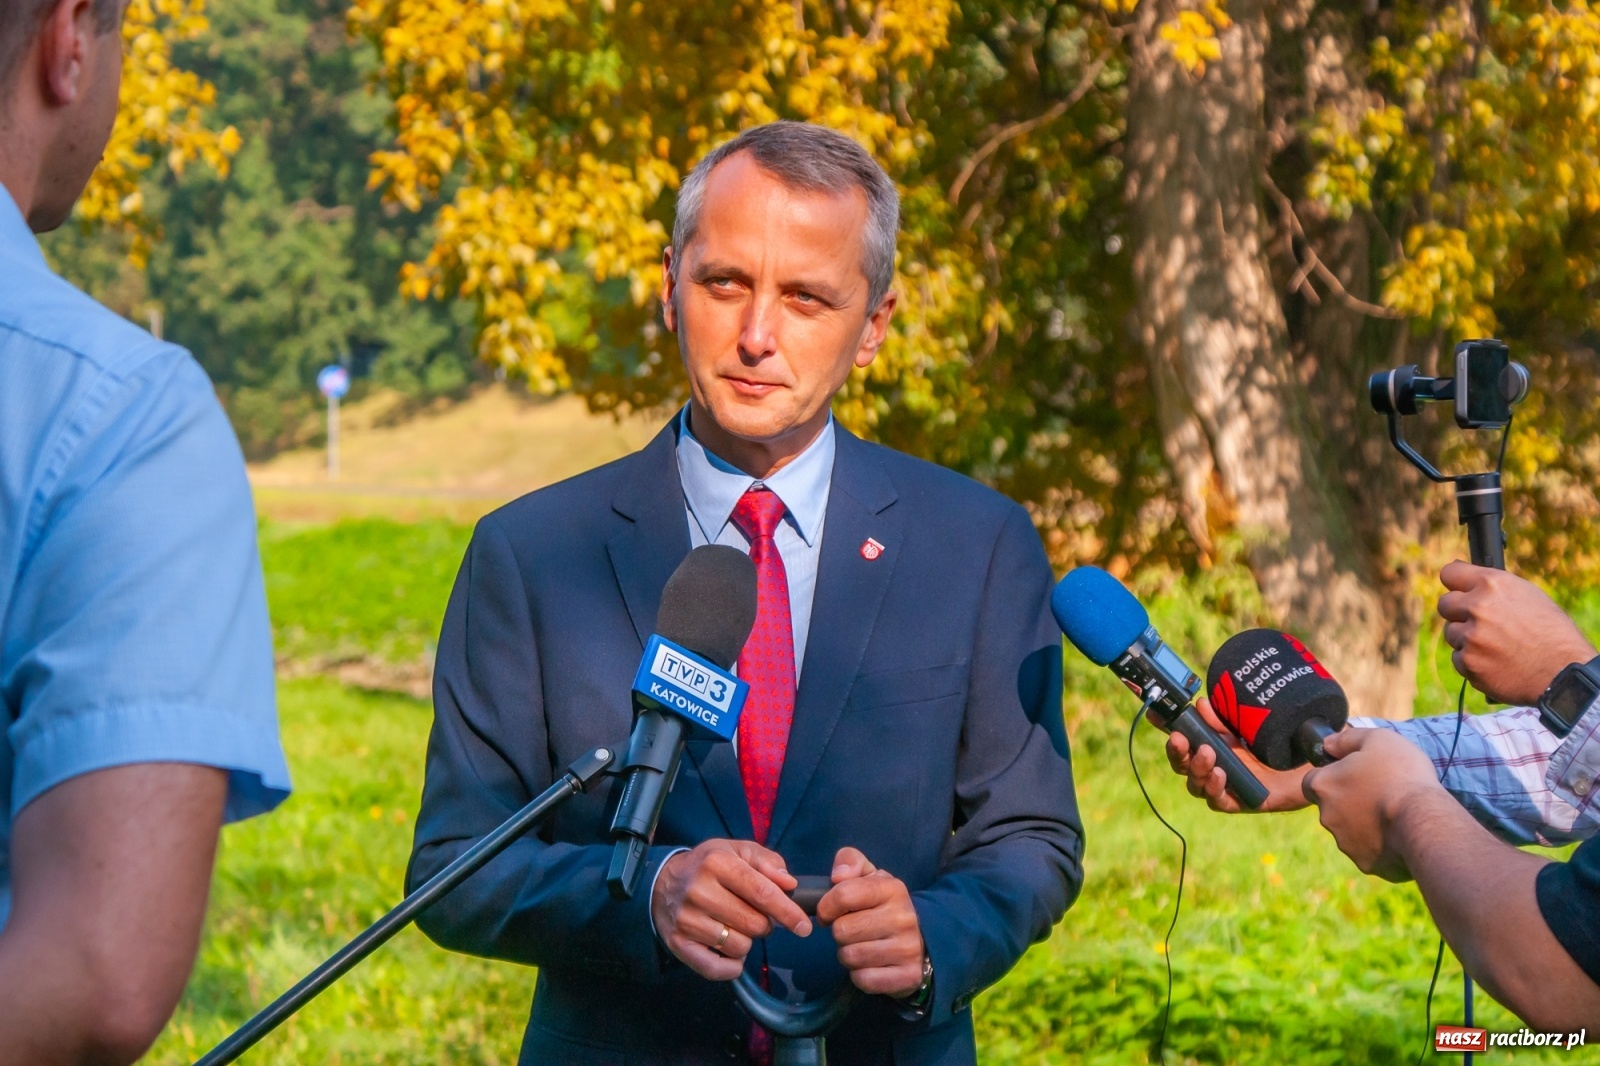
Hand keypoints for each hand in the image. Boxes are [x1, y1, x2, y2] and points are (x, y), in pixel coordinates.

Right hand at [651, 840, 812, 980]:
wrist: (662, 882)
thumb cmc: (709, 865)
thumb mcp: (738, 851)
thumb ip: (768, 862)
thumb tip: (790, 884)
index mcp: (718, 863)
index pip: (761, 892)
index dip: (787, 912)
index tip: (804, 927)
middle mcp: (699, 891)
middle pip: (754, 924)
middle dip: (764, 924)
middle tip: (752, 915)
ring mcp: (686, 920)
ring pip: (739, 947)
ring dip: (746, 942)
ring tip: (734, 926)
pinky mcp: (678, 944)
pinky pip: (716, 968)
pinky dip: (731, 965)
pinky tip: (728, 951)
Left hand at [815, 847, 925, 997]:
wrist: (923, 939)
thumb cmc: (884, 905)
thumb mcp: (870, 876)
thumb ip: (850, 861)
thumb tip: (838, 875)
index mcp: (892, 889)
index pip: (843, 894)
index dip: (826, 906)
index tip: (829, 913)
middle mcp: (903, 917)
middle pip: (842, 930)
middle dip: (839, 932)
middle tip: (851, 932)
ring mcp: (908, 949)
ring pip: (850, 956)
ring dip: (848, 954)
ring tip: (861, 946)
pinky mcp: (908, 976)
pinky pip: (863, 979)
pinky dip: (859, 975)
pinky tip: (870, 965)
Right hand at [1160, 697, 1310, 812]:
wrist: (1314, 763)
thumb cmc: (1282, 743)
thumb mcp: (1250, 726)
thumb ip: (1224, 718)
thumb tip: (1201, 704)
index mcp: (1212, 742)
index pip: (1182, 735)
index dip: (1165, 727)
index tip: (1155, 715)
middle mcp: (1213, 765)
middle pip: (1180, 763)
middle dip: (1176, 751)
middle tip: (1180, 739)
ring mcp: (1225, 785)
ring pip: (1194, 784)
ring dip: (1196, 768)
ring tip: (1208, 754)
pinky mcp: (1241, 802)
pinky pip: (1218, 801)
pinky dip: (1214, 788)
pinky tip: (1220, 775)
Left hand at [1302, 728, 1444, 882]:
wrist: (1424, 821)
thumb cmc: (1400, 774)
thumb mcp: (1376, 739)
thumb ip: (1346, 739)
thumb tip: (1328, 744)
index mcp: (1323, 786)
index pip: (1312, 782)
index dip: (1333, 777)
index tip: (1355, 775)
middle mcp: (1327, 817)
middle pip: (1333, 807)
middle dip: (1351, 801)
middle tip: (1381, 793)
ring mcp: (1345, 843)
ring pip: (1351, 830)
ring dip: (1367, 823)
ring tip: (1396, 813)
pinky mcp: (1366, 863)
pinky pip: (1372, 851)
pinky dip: (1383, 844)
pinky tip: (1403, 834)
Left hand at [1438, 561, 1596, 704]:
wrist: (1563, 671)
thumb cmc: (1551, 632)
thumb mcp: (1527, 596)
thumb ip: (1493, 590)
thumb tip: (1468, 587)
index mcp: (1493, 584)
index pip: (1450, 573)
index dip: (1454, 582)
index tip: (1456, 588)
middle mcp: (1477, 607)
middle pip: (1445, 604)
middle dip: (1458, 612)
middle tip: (1478, 622)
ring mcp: (1470, 636)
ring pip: (1451, 633)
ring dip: (1466, 639)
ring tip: (1497, 646)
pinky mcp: (1467, 662)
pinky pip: (1458, 658)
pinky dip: (1472, 661)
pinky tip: (1495, 662)